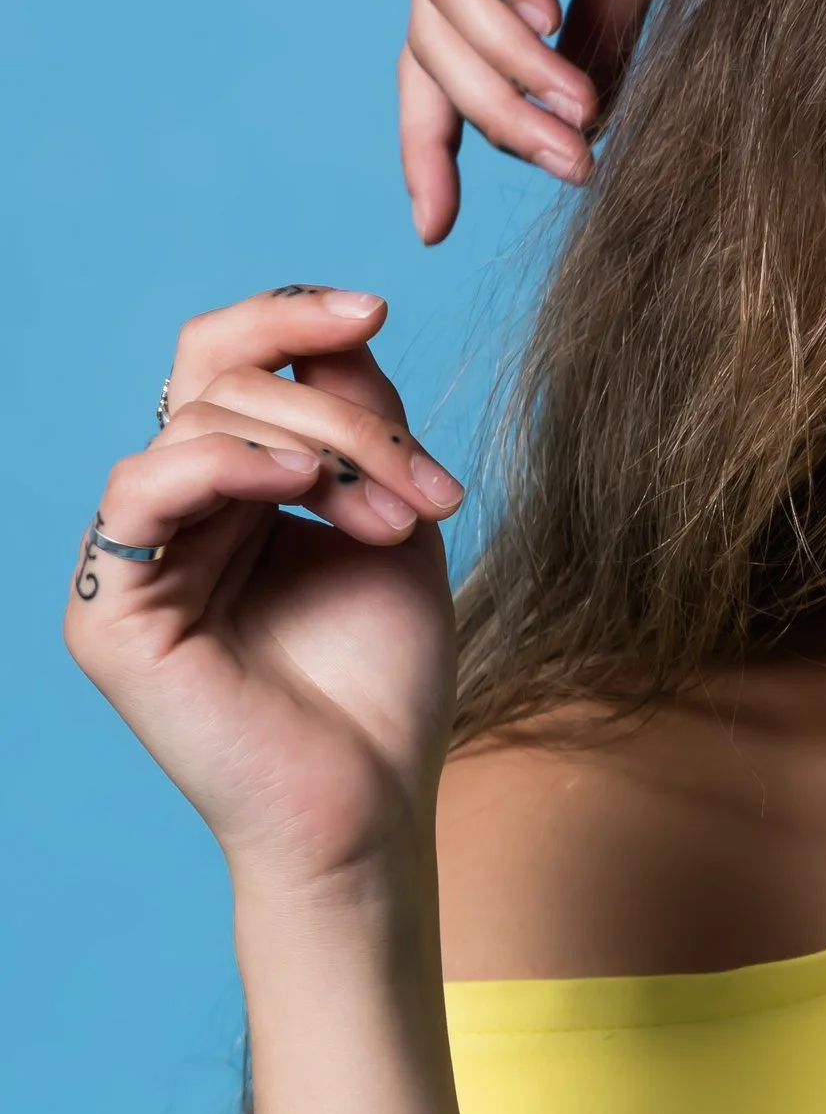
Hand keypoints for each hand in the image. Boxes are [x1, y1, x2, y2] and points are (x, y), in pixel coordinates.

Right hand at [64, 289, 466, 896]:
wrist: (374, 807)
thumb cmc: (384, 684)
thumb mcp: (394, 520)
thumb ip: (361, 421)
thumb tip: (341, 324)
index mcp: (229, 492)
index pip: (225, 362)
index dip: (290, 319)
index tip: (378, 306)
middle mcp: (171, 516)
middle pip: (220, 380)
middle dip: (344, 414)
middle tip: (428, 491)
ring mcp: (133, 562)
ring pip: (194, 422)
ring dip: (317, 447)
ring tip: (392, 519)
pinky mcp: (109, 612)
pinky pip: (141, 488)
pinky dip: (228, 464)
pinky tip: (301, 487)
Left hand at [396, 0, 753, 244]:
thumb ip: (608, 20)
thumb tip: (581, 122)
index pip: (437, 57)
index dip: (432, 140)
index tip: (435, 222)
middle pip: (433, 43)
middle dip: (495, 122)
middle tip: (567, 167)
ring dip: (507, 67)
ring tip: (572, 113)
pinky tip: (546, 24)